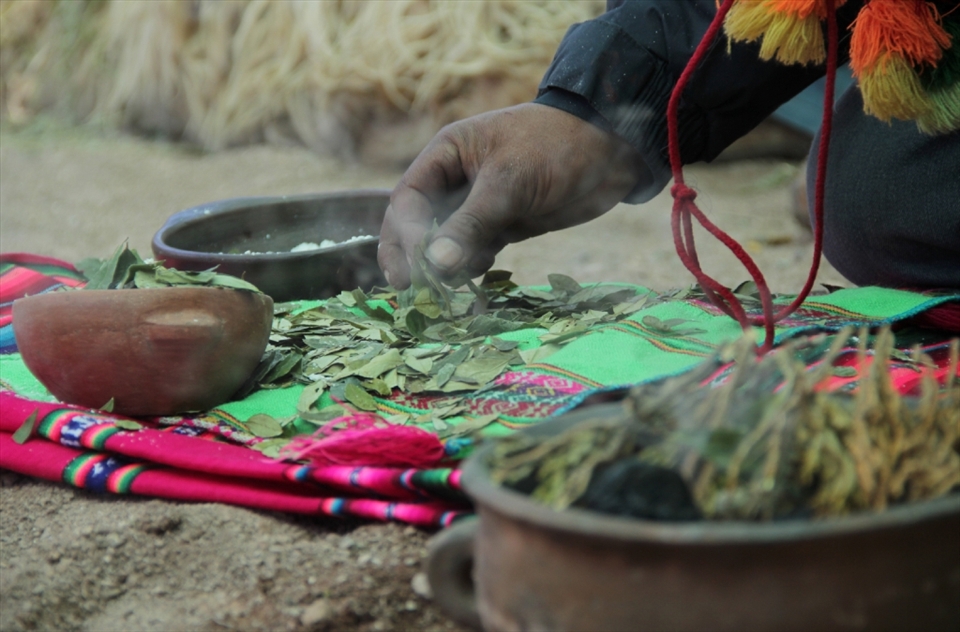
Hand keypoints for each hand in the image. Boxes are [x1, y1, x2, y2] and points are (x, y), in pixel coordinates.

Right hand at [377, 103, 648, 287]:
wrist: (610, 146)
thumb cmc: (554, 147)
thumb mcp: (509, 181)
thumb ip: (471, 222)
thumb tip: (435, 264)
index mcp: (446, 155)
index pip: (408, 200)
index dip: (405, 236)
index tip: (415, 269)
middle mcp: (455, 180)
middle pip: (418, 225)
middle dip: (414, 258)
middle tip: (414, 293)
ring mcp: (478, 205)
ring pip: (446, 243)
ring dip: (444, 269)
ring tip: (449, 296)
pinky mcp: (502, 225)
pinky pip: (474, 252)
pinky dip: (471, 270)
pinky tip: (475, 286)